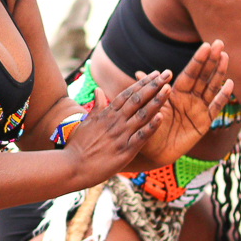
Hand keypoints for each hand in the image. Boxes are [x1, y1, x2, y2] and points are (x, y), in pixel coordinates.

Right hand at [63, 70, 171, 184]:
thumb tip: (98, 89)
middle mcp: (116, 121)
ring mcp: (121, 135)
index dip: (143, 82)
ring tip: (168, 89)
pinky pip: (141, 136)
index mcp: (107, 113)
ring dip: (157, 101)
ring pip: (142, 114)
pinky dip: (151, 126)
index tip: (155, 74)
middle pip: (138, 99)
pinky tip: (162, 117)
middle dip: (154, 85)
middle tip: (167, 74)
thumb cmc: (78, 145)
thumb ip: (97, 106)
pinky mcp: (125, 151)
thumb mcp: (86, 121)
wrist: (72, 166)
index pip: (128, 94)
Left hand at [138, 41, 231, 166]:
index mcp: (176, 92)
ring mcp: (198, 109)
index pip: (190, 72)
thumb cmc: (147, 127)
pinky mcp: (204, 123)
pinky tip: (229, 84)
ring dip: (219, 73)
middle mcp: (189, 98)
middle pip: (203, 76)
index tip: (206, 45)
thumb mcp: (147, 107)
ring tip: (225, 57)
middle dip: (211, 60)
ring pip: (211, 88)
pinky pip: (215, 108)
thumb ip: (148, 91)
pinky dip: (222, 96)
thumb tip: (138, 73)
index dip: (198, 60)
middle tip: (220, 43)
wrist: (152, 150)